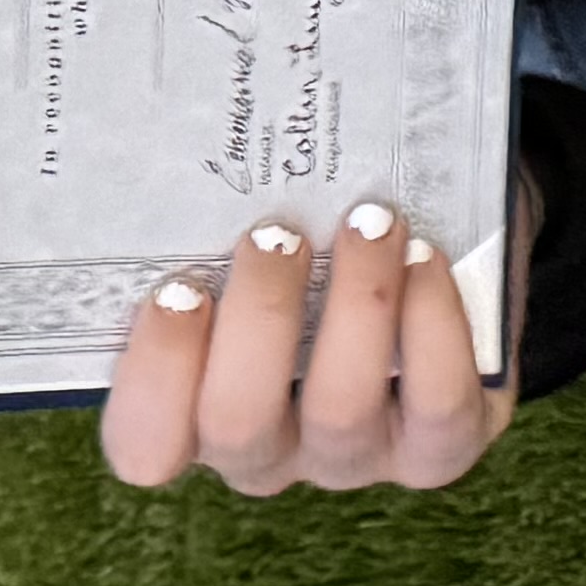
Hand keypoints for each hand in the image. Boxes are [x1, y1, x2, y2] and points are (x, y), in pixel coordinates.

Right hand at [98, 180, 527, 494]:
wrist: (434, 263)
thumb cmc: (311, 249)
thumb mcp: (246, 238)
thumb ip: (207, 220)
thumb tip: (189, 128)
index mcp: (195, 414)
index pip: (144, 444)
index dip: (153, 377)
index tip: (178, 287)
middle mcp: (269, 450)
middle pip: (238, 424)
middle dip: (258, 319)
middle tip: (276, 234)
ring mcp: (356, 457)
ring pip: (340, 410)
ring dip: (355, 303)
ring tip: (369, 222)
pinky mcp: (441, 446)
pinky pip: (437, 402)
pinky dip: (433, 323)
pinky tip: (425, 255)